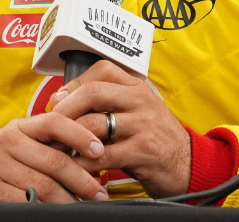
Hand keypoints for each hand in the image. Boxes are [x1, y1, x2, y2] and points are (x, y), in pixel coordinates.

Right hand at [0, 114, 109, 202]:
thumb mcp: (14, 144)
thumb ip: (43, 144)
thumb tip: (87, 154)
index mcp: (17, 128)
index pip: (54, 122)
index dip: (80, 135)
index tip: (100, 150)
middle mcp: (5, 142)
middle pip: (54, 161)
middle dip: (83, 180)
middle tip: (99, 194)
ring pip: (43, 186)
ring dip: (68, 201)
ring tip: (82, 207)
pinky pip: (25, 203)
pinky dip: (45, 211)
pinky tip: (54, 213)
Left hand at [47, 60, 190, 197]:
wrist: (188, 165)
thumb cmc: (154, 138)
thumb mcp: (137, 111)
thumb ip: (110, 103)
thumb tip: (64, 100)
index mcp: (137, 87)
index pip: (102, 70)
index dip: (73, 84)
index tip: (57, 101)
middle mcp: (141, 101)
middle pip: (93, 93)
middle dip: (65, 109)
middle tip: (50, 125)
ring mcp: (144, 126)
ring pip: (94, 125)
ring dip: (69, 139)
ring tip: (56, 149)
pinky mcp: (143, 152)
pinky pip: (102, 155)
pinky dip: (83, 163)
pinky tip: (74, 168)